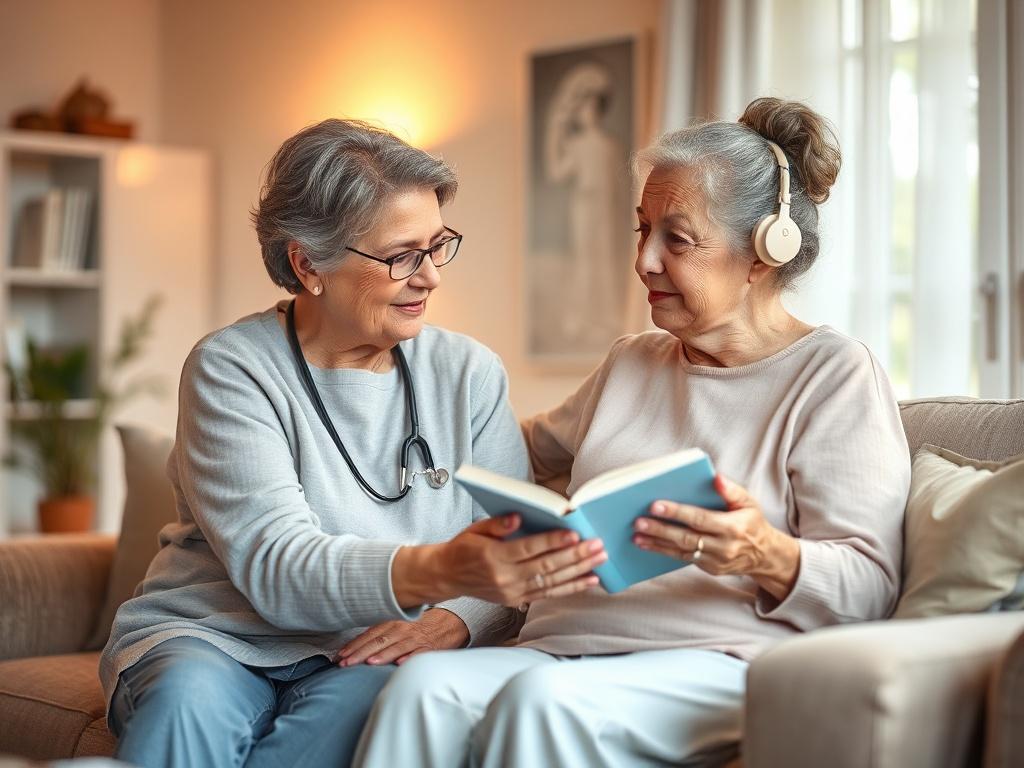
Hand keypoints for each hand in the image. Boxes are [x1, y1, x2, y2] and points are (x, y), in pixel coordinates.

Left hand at [337, 608, 468, 667]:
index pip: (369, 635)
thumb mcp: (397, 626)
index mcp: (391, 623)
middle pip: (378, 641)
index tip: (340, 656)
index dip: (354, 645)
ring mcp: (415, 639)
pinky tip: (400, 663)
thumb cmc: (417, 627)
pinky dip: (409, 657)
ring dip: (382, 655)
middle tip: (346, 663)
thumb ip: (379, 634)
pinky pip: (418, 653)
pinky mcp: (429, 648)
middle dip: (360, 653)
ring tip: (369, 662)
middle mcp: (401, 630)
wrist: (447, 623)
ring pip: (396, 646)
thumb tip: (355, 647)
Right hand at [392, 515, 606, 606]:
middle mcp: (505, 578)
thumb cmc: (463, 547)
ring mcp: (512, 592)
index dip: (552, 541)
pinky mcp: (517, 600)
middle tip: (598, 545)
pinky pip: (549, 594)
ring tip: (600, 561)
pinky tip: (589, 580)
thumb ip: (498, 524)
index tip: (574, 532)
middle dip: (575, 556)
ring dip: (579, 571)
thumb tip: (519, 517)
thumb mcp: (475, 529)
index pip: (528, 548)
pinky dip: (571, 587)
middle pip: (546, 566)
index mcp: (493, 557)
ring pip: (552, 582)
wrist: (447, 576)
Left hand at [632, 474, 800, 600]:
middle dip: (660, 529)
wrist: (765, 555)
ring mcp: (716, 561)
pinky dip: (665, 552)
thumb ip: (731, 490)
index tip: (654, 506)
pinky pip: (684, 560)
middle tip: (638, 522)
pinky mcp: (710, 569)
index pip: (699, 519)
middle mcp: (723, 546)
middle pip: (686, 537)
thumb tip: (715, 476)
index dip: (676, 512)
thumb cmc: (752, 522)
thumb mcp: (749, 502)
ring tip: (637, 536)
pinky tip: (649, 544)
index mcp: (732, 527)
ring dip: (657, 544)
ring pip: (681, 551)